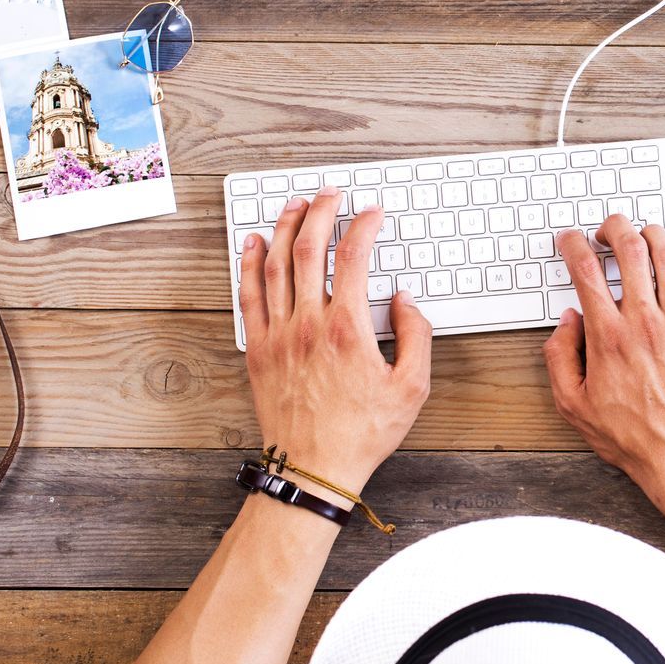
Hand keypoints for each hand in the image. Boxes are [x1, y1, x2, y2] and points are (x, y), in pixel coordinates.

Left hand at [237, 188, 431, 495]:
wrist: (313, 469)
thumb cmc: (361, 433)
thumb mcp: (412, 388)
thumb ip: (415, 335)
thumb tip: (402, 302)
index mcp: (347, 329)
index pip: (353, 257)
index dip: (364, 225)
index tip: (372, 214)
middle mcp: (308, 324)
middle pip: (309, 248)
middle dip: (321, 211)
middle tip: (331, 195)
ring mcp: (279, 335)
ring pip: (276, 264)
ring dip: (287, 227)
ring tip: (296, 205)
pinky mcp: (259, 350)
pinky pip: (249, 295)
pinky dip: (250, 263)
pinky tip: (255, 244)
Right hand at [542, 215, 664, 505]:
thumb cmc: (633, 436)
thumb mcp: (573, 405)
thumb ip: (560, 357)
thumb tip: (566, 321)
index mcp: (608, 337)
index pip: (585, 271)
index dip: (573, 245)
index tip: (570, 240)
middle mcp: (644, 322)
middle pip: (628, 248)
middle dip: (613, 227)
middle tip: (606, 230)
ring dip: (651, 233)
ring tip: (641, 235)